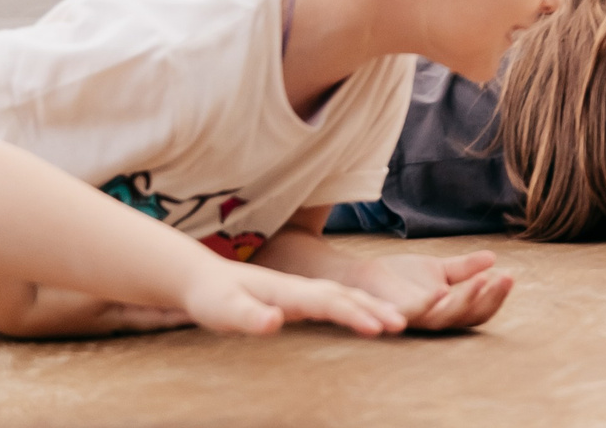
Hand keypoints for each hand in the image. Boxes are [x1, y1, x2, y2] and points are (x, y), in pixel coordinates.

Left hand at [182, 260, 404, 337]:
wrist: (201, 277)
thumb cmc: (211, 297)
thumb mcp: (223, 311)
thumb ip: (248, 317)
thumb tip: (276, 321)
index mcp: (289, 292)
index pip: (329, 302)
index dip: (355, 315)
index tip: (380, 329)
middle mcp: (302, 288)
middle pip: (347, 296)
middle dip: (377, 308)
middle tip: (404, 324)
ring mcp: (303, 292)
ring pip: (346, 296)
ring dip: (373, 306)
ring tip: (397, 321)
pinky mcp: (300, 298)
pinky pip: (338, 301)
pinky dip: (360, 306)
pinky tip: (368, 316)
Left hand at [353, 250, 512, 331]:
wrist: (362, 275)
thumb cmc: (399, 277)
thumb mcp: (437, 268)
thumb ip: (463, 268)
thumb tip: (493, 257)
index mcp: (448, 311)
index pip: (479, 310)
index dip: (497, 296)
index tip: (511, 275)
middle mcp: (435, 320)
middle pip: (469, 316)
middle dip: (490, 298)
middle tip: (505, 278)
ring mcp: (414, 320)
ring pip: (446, 317)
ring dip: (467, 300)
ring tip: (484, 280)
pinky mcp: (393, 314)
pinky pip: (414, 314)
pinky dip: (429, 305)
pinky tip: (443, 289)